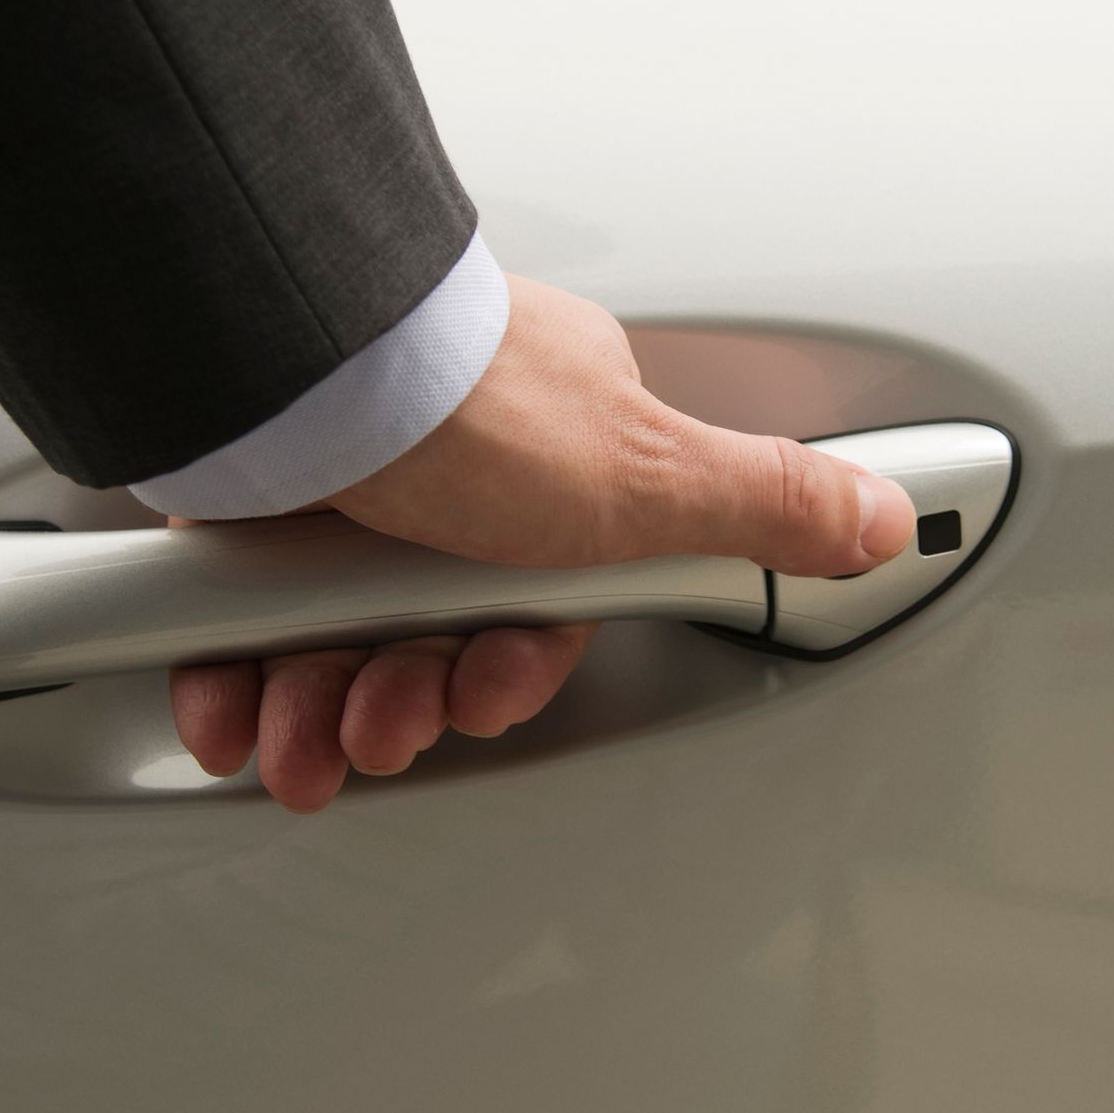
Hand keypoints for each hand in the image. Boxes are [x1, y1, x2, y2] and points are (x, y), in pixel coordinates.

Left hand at [170, 275, 916, 809]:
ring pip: (335, 642)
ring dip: (319, 710)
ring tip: (296, 739)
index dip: (511, 668)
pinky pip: (238, 617)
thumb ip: (764, 503)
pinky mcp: (247, 506)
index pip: (546, 602)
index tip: (483, 694)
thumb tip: (884, 518)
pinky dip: (232, 675)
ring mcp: (342, 490)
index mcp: (552, 461)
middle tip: (378, 727)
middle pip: (435, 634)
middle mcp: (445, 476)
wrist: (293, 373)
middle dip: (405, 703)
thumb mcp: (650, 473)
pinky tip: (229, 708)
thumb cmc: (468, 412)